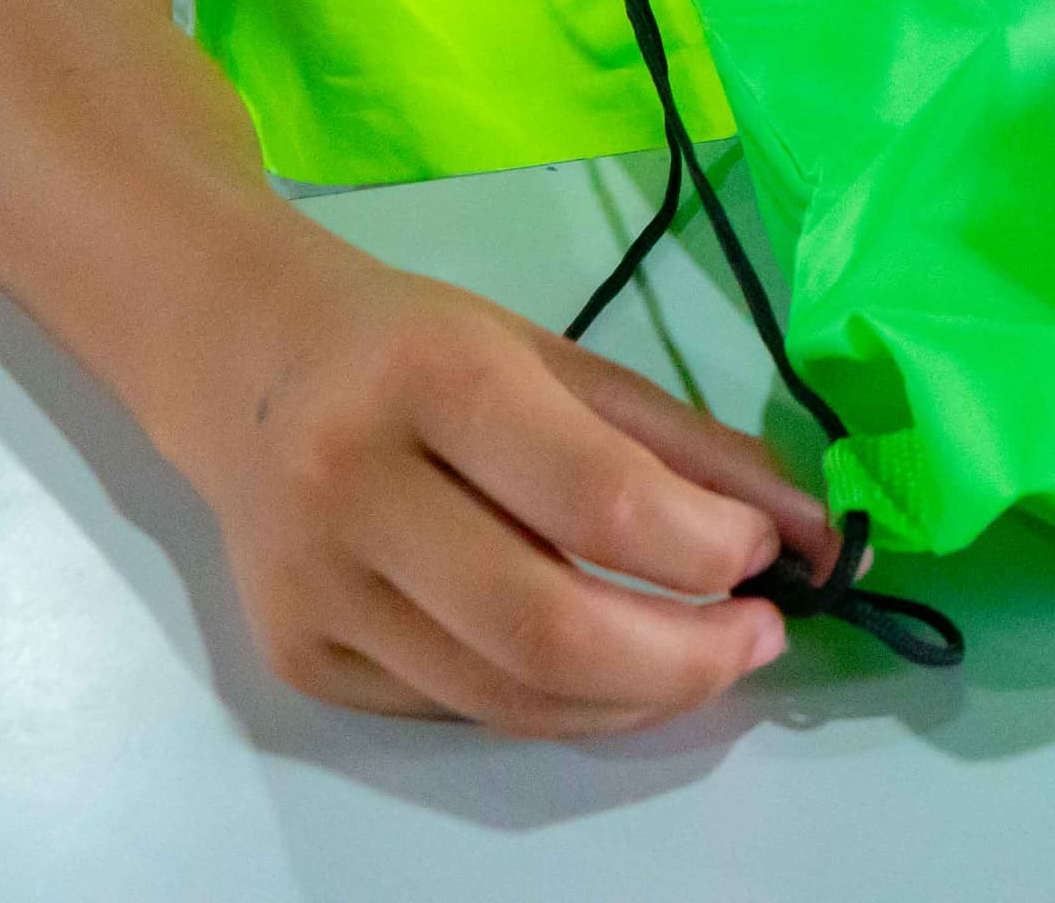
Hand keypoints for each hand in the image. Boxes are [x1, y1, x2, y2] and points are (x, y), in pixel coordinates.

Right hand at [179, 243, 841, 738]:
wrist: (240, 358)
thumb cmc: (416, 346)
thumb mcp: (555, 356)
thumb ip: (687, 445)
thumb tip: (814, 534)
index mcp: (429, 378)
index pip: (595, 499)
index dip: (706, 549)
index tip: (766, 553)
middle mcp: (350, 485)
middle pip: (549, 630)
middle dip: (686, 660)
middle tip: (757, 639)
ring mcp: (312, 586)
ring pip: (506, 697)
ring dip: (633, 698)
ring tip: (698, 659)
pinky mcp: (296, 658)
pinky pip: (456, 708)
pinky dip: (551, 702)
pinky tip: (594, 661)